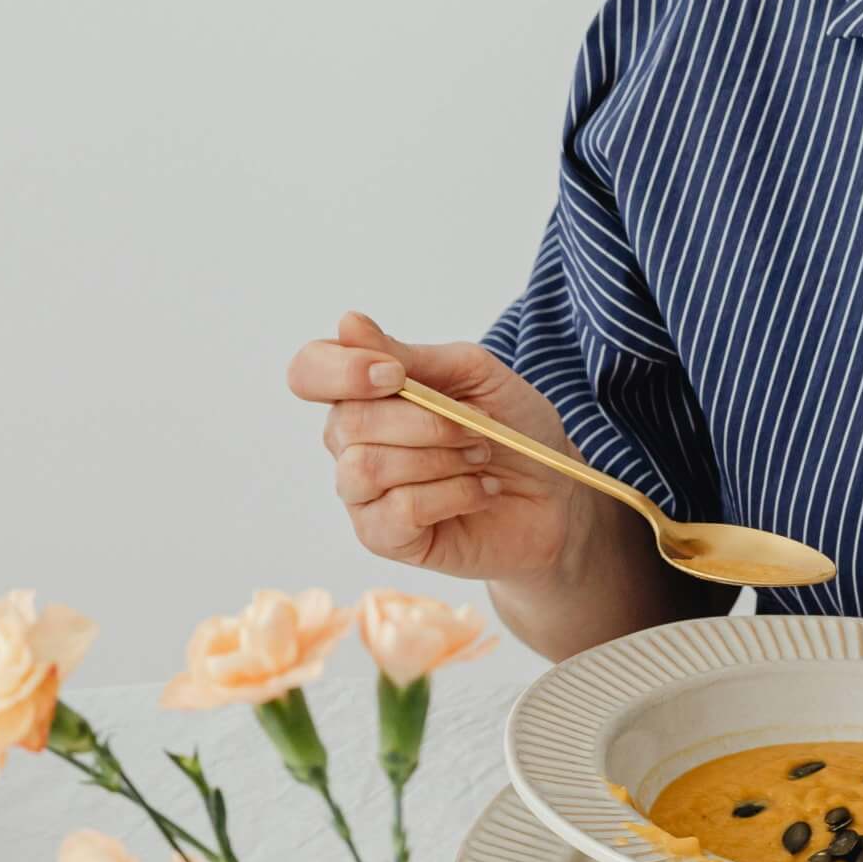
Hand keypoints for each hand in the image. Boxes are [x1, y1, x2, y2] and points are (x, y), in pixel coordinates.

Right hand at [287, 312, 589, 583]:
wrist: (553, 494)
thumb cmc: (512, 429)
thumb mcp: (473, 374)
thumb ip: (411, 356)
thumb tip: (347, 324)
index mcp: (362, 394)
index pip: (309, 371)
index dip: (340, 371)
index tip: (394, 375)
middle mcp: (350, 443)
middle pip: (347, 422)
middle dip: (425, 421)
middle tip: (476, 428)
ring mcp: (362, 494)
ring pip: (367, 467)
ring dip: (440, 458)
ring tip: (480, 459)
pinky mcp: (383, 537)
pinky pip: (399, 510)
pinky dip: (453, 495)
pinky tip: (479, 493)